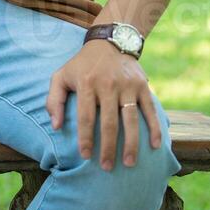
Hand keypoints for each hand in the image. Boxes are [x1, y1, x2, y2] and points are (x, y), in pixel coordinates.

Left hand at [46, 39, 162, 170]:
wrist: (109, 42)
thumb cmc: (81, 65)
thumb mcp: (61, 76)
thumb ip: (54, 100)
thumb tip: (56, 126)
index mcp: (86, 84)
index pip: (85, 117)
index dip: (86, 138)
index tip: (85, 156)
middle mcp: (108, 85)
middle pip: (109, 122)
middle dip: (108, 147)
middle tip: (107, 167)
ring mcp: (128, 86)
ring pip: (131, 120)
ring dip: (131, 143)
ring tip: (129, 163)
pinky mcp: (143, 86)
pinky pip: (150, 110)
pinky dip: (155, 128)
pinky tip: (155, 146)